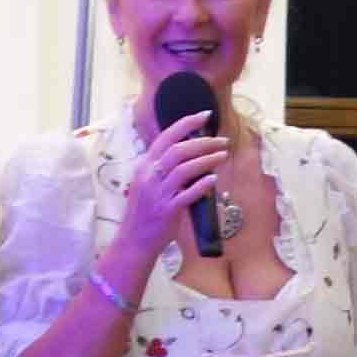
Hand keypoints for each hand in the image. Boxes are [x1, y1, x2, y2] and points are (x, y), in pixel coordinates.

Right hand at [106, 109, 226, 285]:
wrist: (134, 241)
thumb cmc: (145, 212)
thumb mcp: (148, 184)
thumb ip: (164, 169)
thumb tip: (190, 154)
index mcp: (144, 166)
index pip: (166, 137)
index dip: (187, 124)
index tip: (205, 116)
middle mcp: (149, 176)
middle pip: (178, 150)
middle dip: (203, 141)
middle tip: (222, 140)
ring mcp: (158, 193)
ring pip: (184, 169)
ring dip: (207, 159)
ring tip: (223, 155)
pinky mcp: (167, 210)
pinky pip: (187, 194)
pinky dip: (202, 185)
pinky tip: (213, 179)